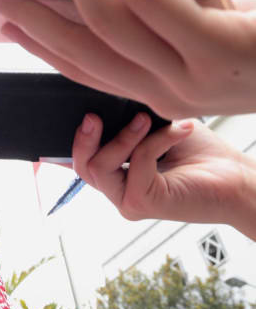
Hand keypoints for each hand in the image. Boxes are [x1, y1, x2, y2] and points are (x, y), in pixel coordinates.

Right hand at [0, 0, 255, 118]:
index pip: (78, 68)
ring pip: (103, 16)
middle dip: (23, 9)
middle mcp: (164, 95)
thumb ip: (158, 20)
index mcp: (158, 94)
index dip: (34, 42)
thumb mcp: (207, 34)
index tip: (1, 19)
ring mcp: (189, 76)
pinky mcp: (216, 47)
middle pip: (74, 46)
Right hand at [71, 113, 255, 239]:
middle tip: (93, 116)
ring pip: (101, 167)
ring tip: (146, 120)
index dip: (71, 143)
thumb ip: (125, 124)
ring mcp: (128, 201)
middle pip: (81, 167)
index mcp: (118, 175)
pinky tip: (179, 132)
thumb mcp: (153, 130)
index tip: (81, 115)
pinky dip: (156, 141)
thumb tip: (102, 104)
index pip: (81, 161)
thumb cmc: (201, 156)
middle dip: (83, 139)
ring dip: (123, 137)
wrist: (236, 177)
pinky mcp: (143, 203)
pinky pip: (136, 163)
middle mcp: (119, 191)